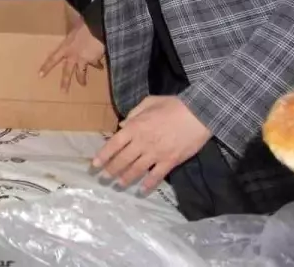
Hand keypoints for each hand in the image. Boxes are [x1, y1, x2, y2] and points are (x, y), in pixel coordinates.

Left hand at [39, 19, 105, 90]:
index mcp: (65, 47)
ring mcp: (84, 59)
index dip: (46, 67)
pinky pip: (96, 65)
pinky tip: (101, 67)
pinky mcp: (94, 60)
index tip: (40, 75)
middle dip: (65, 82)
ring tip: (83, 84)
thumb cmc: (84, 25)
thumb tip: (69, 24)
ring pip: (81, 72)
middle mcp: (73, 56)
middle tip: (63, 92)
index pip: (52, 59)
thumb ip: (71, 31)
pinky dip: (98, 66)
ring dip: (82, 79)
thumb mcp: (73, 27)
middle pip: (67, 72)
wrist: (98, 29)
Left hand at [93, 95, 211, 192]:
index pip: (114, 144)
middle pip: (123, 160)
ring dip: (126, 179)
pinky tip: (142, 191)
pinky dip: (148, 184)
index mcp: (135, 127)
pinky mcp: (170, 161)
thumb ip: (133, 114)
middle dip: (111, 170)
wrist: (199, 114)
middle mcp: (142, 142)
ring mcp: (156, 154)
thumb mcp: (149, 102)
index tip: (94, 165)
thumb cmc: (173, 105)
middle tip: (103, 178)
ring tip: (117, 185)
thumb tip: (122, 125)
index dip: (103, 156)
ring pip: (137, 170)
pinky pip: (157, 176)